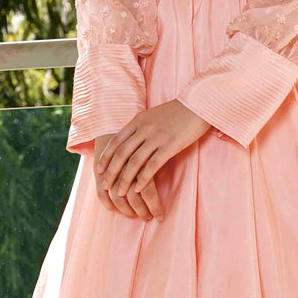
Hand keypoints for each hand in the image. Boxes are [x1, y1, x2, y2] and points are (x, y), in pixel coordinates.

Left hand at [93, 100, 210, 219]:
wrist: (198, 105)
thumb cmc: (177, 112)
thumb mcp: (153, 115)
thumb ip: (140, 126)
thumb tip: (130, 141)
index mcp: (138, 120)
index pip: (116, 141)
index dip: (106, 157)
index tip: (99, 170)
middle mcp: (144, 128)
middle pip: (121, 153)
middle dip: (111, 171)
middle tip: (104, 185)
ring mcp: (157, 137)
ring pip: (134, 161)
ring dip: (124, 179)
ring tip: (119, 192)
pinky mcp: (170, 145)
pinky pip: (153, 165)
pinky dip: (143, 179)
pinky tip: (138, 189)